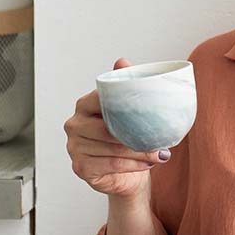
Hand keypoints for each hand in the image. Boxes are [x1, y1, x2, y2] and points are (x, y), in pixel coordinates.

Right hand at [63, 57, 172, 199]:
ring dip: (139, 152)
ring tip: (159, 153)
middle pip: (106, 128)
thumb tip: (122, 61)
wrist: (125, 173)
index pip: (101, 100)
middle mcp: (74, 124)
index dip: (124, 106)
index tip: (147, 112)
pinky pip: (110, 165)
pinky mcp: (80, 167)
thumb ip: (125, 85)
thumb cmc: (125, 138)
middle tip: (160, 139)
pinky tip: (147, 163)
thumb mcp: (128, 110)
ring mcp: (74, 147)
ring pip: (111, 148)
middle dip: (136, 135)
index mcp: (84, 105)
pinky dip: (132, 165)